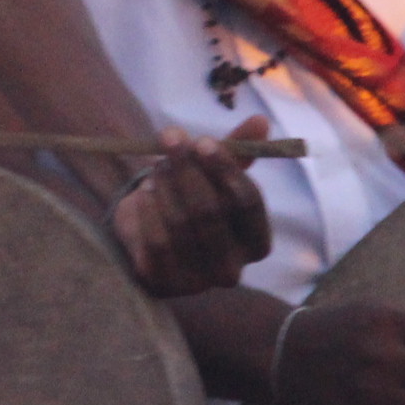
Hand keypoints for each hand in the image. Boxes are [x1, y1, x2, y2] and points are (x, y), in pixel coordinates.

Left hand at [110, 118, 272, 296]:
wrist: (147, 234)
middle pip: (211, 211)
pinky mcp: (164, 284)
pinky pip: (156, 241)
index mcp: (256, 242)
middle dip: (187, 170)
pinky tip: (143, 193)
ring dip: (165, 185)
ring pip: (181, 223)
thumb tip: (260, 121)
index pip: (248, 203)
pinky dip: (148, 211)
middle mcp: (233, 269)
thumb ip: (238, 149)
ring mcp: (199, 282)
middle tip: (170, 140)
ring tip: (157, 166)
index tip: (201, 141)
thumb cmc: (191, 199)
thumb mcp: (214, 173)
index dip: (225, 169)